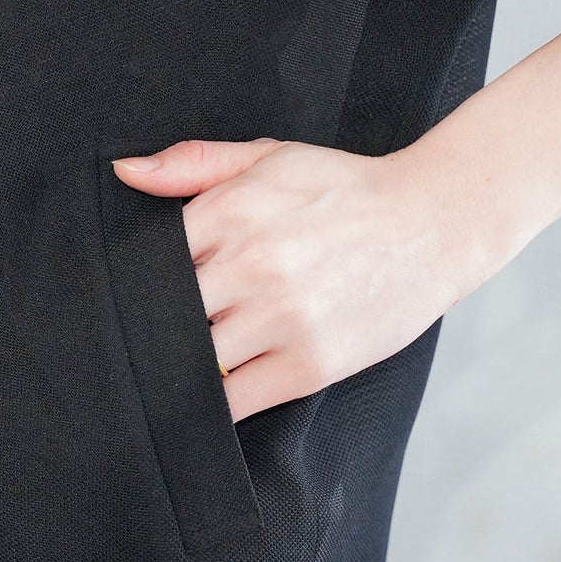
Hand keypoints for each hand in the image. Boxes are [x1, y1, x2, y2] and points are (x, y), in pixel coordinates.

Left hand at [111, 137, 468, 422]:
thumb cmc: (347, 192)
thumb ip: (195, 164)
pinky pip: (235, 401)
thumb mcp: (271, 158)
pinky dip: (215, 403)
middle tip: (155, 337)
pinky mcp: (308, 365)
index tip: (139, 299)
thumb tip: (127, 172)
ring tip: (188, 362)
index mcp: (234, 212)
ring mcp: (281, 319)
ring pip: (196, 362)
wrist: (433, 226)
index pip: (147, 263)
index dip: (136, 286)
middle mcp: (253, 266)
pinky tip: (214, 392)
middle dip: (156, 330)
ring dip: (185, 368)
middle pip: (166, 318)